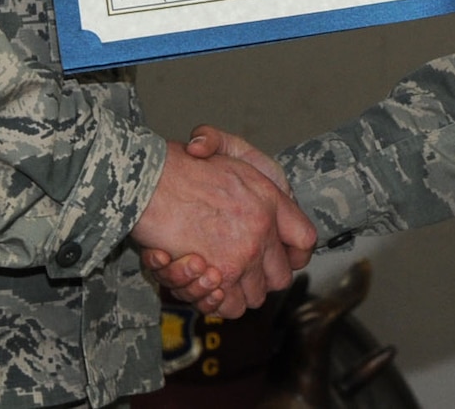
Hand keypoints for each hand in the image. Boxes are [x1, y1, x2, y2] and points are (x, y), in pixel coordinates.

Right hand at [132, 136, 315, 317]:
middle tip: (237, 269)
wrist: (149, 180)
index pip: (305, 239)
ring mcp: (243, 258)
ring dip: (236, 292)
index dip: (294, 252)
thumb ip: (257, 177)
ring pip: (254, 296)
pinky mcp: (219, 278)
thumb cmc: (182, 165)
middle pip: (280, 277)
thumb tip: (261, 195)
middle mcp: (262, 232)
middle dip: (262, 279)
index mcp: (271, 199)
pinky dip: (215, 302)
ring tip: (213, 276)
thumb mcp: (225, 149)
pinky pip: (228, 305)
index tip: (282, 255)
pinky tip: (201, 283)